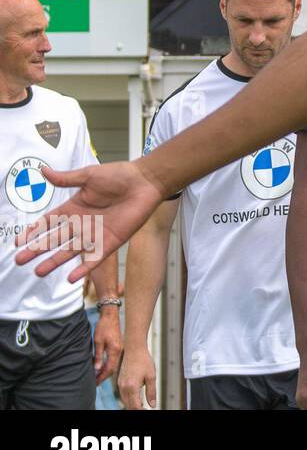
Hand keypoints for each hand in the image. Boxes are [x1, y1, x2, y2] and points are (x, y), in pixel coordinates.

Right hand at [15, 160, 166, 280]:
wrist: (146, 181)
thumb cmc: (120, 175)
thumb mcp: (88, 176)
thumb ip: (66, 179)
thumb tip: (43, 171)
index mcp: (74, 208)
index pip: (48, 223)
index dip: (33, 232)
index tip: (18, 242)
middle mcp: (82, 223)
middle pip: (54, 239)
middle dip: (37, 250)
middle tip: (19, 260)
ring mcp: (96, 234)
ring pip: (70, 251)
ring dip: (54, 261)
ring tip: (38, 271)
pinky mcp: (111, 241)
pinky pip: (95, 258)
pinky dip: (84, 268)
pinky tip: (71, 278)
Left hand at [92, 306, 121, 383]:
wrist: (110, 316)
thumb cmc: (103, 327)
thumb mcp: (98, 341)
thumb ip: (98, 356)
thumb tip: (97, 368)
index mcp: (115, 350)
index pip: (109, 368)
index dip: (102, 376)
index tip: (95, 382)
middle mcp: (119, 351)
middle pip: (113, 368)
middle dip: (104, 376)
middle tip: (95, 382)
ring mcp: (120, 349)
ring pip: (114, 364)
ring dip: (106, 371)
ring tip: (98, 376)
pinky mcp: (118, 346)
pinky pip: (114, 359)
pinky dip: (108, 365)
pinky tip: (102, 366)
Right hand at [118, 344, 157, 409]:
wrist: (134, 349)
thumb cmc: (143, 360)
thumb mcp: (151, 376)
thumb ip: (151, 392)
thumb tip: (153, 404)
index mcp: (131, 387)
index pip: (135, 405)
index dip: (141, 410)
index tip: (147, 410)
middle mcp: (123, 387)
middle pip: (128, 405)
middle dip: (136, 409)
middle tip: (145, 409)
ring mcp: (120, 384)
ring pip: (124, 400)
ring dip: (131, 405)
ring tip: (141, 406)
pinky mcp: (119, 381)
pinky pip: (122, 394)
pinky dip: (128, 399)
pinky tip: (135, 398)